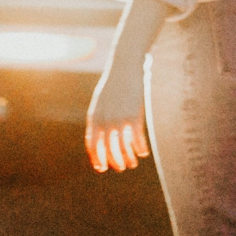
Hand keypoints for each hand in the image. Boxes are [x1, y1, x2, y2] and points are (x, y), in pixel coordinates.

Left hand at [85, 58, 149, 172]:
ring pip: (123, 148)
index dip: (97, 159)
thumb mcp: (101, 102)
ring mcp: (119, 120)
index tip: (102, 168)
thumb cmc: (113, 85)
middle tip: (121, 168)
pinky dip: (140, 148)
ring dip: (128, 159)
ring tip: (133, 163)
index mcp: (94, 118)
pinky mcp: (134, 117)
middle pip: (108, 150)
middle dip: (115, 162)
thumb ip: (99, 120)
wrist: (125, 67)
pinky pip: (137, 139)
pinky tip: (143, 152)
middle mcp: (105, 121)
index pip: (92, 145)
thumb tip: (100, 138)